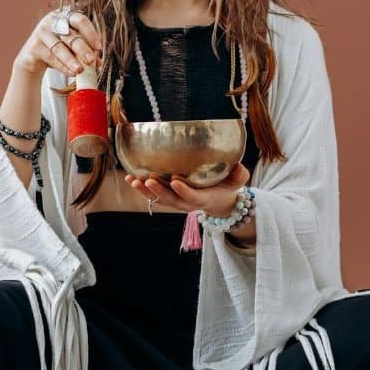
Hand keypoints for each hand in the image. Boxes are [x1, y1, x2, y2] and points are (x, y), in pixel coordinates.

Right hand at [14, 6, 102, 77]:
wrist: (34, 57)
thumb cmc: (58, 48)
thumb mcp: (73, 47)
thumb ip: (85, 51)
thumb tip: (98, 63)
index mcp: (66, 16)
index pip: (80, 20)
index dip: (91, 33)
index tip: (99, 48)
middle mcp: (52, 21)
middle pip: (70, 35)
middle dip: (82, 49)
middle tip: (91, 61)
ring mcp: (42, 32)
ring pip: (59, 48)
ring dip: (71, 60)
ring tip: (80, 70)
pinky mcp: (34, 46)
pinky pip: (51, 57)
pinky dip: (62, 66)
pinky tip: (71, 73)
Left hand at [124, 163, 250, 216]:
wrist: (218, 201)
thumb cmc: (227, 187)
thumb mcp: (237, 182)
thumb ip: (239, 176)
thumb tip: (239, 166)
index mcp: (204, 199)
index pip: (193, 198)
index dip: (184, 191)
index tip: (175, 181)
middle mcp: (187, 203)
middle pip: (171, 200)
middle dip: (159, 191)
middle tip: (148, 180)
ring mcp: (176, 201)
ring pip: (159, 198)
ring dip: (145, 190)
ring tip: (133, 180)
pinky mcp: (168, 197)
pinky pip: (153, 195)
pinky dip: (141, 187)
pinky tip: (130, 178)